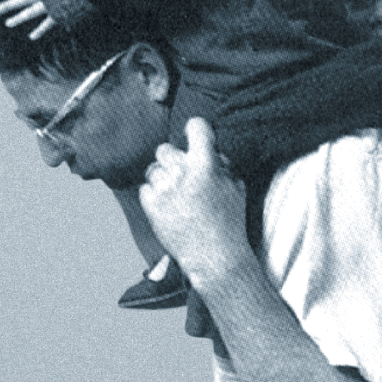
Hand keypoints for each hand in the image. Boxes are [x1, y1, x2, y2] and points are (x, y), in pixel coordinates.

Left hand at [139, 118, 248, 285]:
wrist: (215, 256)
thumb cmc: (230, 221)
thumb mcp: (236, 187)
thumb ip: (222, 164)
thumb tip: (211, 150)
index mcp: (206, 164)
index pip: (195, 126)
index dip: (196, 129)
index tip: (195, 134)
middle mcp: (182, 172)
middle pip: (165, 149)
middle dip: (174, 160)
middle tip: (184, 175)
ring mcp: (164, 188)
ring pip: (153, 169)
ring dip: (163, 178)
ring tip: (176, 194)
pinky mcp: (151, 205)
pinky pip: (145, 188)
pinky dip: (154, 194)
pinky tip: (169, 206)